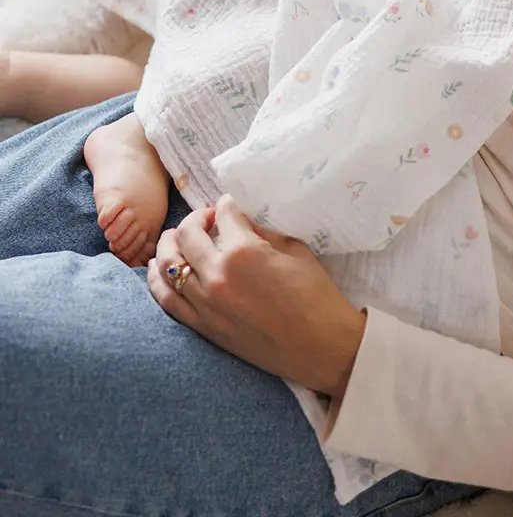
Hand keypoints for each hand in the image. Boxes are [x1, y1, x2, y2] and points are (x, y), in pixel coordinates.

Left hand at [147, 194, 366, 396]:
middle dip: (195, 219)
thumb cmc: (315, 294)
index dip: (225, 205)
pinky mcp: (202, 326)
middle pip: (187, 234)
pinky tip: (156, 267)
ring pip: (168, 264)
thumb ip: (262, 233)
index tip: (227, 205)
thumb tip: (240, 224)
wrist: (319, 345)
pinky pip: (166, 299)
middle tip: (206, 219)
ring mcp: (205, 302)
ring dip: (169, 244)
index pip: (224, 215)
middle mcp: (217, 274)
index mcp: (245, 250)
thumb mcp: (295, 250)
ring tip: (175, 237)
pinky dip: (156, 279)